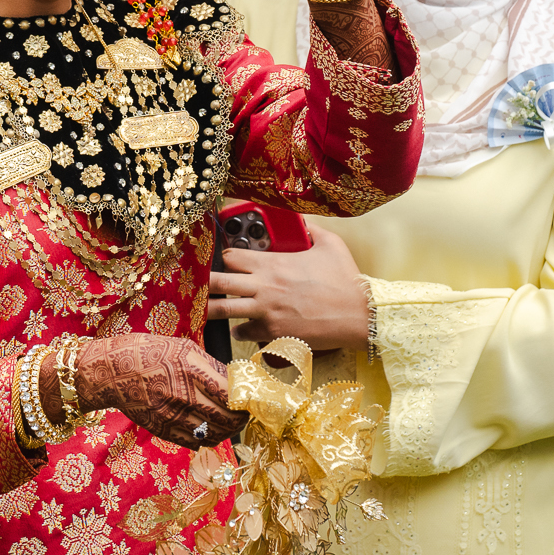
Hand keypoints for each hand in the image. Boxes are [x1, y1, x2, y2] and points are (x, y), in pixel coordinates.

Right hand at [72, 333, 245, 447]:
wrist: (109, 371)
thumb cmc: (147, 352)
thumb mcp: (181, 347)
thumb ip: (209, 366)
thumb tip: (234, 381)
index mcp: (190, 368)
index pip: (230, 393)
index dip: (245, 400)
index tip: (250, 399)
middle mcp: (182, 394)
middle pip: (225, 418)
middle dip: (241, 419)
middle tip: (245, 414)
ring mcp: (171, 415)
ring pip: (212, 434)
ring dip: (227, 431)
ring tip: (230, 424)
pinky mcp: (161, 429)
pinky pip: (193, 442)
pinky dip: (206, 438)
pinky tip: (209, 430)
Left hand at [206, 220, 369, 350]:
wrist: (358, 315)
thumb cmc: (346, 280)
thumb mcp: (331, 245)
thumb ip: (313, 230)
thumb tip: (305, 221)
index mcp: (273, 264)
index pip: (232, 257)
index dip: (226, 258)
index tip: (226, 261)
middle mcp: (264, 287)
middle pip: (219, 283)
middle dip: (205, 282)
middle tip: (195, 284)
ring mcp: (266, 312)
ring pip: (224, 310)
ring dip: (213, 309)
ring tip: (203, 309)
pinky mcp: (273, 333)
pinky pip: (244, 332)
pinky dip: (240, 330)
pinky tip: (241, 328)